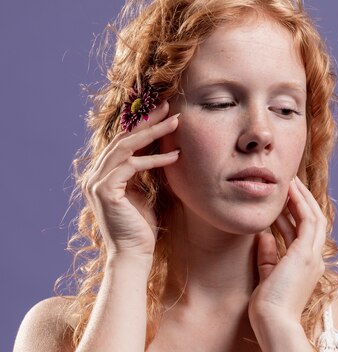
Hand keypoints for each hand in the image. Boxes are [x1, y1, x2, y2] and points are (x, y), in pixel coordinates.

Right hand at [83, 102, 179, 257]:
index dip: (142, 125)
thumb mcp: (144, 192)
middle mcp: (94, 175)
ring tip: (176, 122)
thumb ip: (144, 172)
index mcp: (102, 174)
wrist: (132, 255)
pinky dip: (154, 159)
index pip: (122, 142)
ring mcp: (96, 182)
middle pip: (123, 138)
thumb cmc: (141, 227)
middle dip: (147, 121)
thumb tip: (158, 152)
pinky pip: (132, 166)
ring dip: (153, 133)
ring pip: (126, 147)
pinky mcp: (105, 190)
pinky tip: (175, 156)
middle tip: (168, 107)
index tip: (163, 112)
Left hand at [248, 176, 326, 325]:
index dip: (292, 213)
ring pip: (313, 216)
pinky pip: (307, 220)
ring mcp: (312, 256)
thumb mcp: (267, 275)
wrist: (273, 322)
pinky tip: (289, 191)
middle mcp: (313, 258)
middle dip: (301, 200)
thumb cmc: (268, 307)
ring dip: (302, 197)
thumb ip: (267, 256)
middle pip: (313, 221)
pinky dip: (300, 203)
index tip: (281, 200)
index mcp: (306, 265)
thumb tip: (263, 237)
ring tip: (290, 180)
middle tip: (289, 182)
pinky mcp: (305, 254)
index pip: (301, 232)